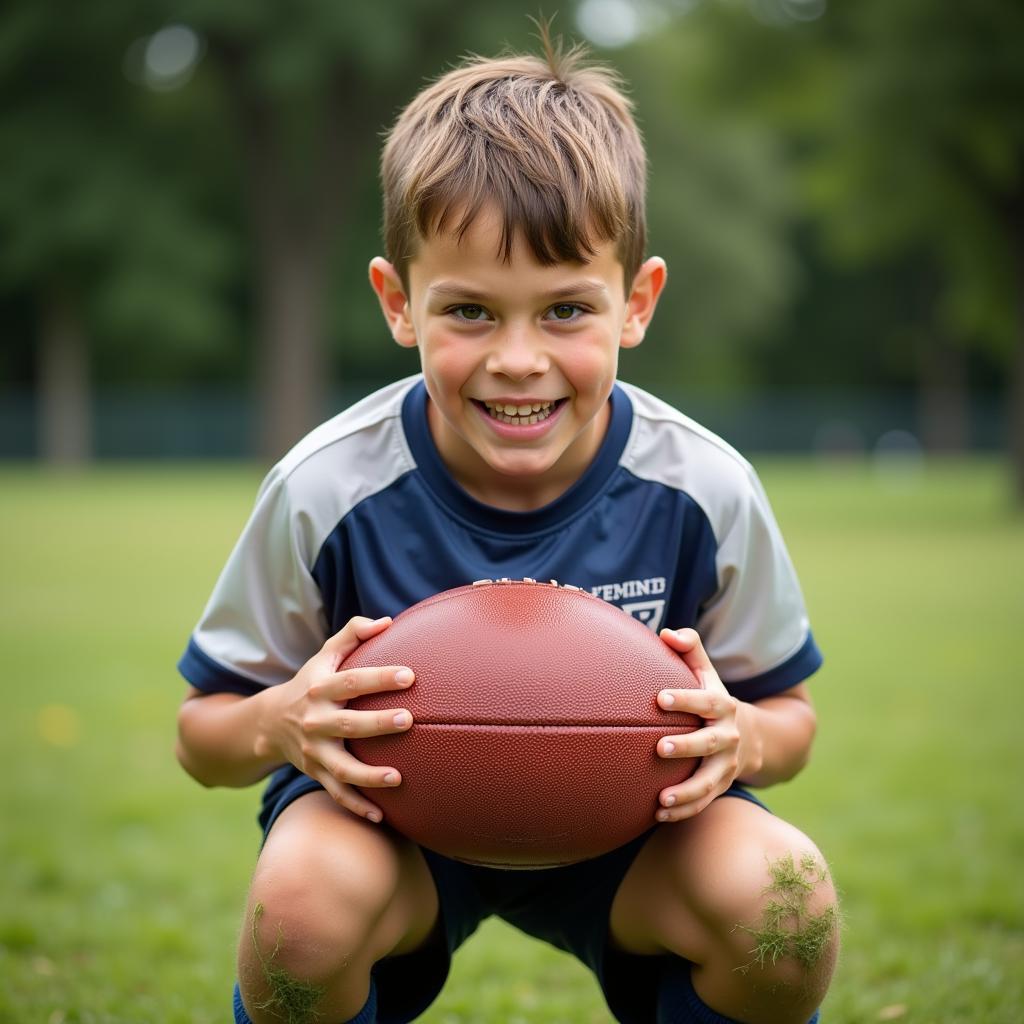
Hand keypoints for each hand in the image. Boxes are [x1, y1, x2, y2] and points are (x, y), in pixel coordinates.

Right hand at [258, 615, 414, 822]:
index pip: (352, 681)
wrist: (269, 722)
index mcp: (321, 689)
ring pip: (341, 767)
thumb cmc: (312, 682)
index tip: (410, 675)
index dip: (380, 678)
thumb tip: (388, 621)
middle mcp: (315, 721)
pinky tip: (381, 816)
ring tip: (398, 777)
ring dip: (368, 774)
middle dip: (377, 723)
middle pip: (348, 724)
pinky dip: (356, 806)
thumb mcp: (325, 655)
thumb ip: (353, 633)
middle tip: (407, 720)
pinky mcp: (316, 773)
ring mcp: (314, 751)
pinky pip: (337, 793)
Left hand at [652, 627, 762, 821]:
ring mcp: (726, 765)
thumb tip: (666, 634)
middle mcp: (728, 737)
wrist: (749, 736)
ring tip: (661, 799)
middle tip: (661, 747)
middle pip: (709, 744)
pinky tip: (658, 814)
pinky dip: (683, 811)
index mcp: (722, 706)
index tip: (660, 698)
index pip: (705, 701)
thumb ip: (689, 648)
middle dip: (687, 747)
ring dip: (686, 792)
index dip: (685, 699)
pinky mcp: (720, 786)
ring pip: (709, 782)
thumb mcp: (705, 672)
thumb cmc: (712, 700)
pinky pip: (703, 803)